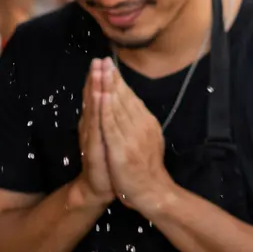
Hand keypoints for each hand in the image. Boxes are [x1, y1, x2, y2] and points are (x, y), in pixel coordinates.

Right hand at [75, 61, 114, 208]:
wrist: (99, 187)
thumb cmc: (107, 161)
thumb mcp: (110, 137)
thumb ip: (109, 119)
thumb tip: (112, 100)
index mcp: (96, 123)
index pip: (96, 96)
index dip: (98, 78)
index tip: (101, 60)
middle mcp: (90, 127)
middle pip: (92, 99)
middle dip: (95, 79)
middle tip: (97, 60)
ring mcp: (91, 137)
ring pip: (93, 110)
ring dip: (94, 90)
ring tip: (96, 72)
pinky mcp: (94, 149)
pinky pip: (96, 127)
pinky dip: (98, 112)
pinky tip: (99, 99)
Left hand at [95, 59, 174, 215]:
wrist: (151, 192)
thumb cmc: (146, 167)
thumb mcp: (146, 139)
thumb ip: (138, 122)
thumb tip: (130, 104)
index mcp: (145, 122)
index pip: (130, 97)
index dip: (118, 80)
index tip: (108, 64)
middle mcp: (140, 125)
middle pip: (123, 98)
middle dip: (112, 78)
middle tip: (103, 60)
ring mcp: (131, 136)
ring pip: (117, 107)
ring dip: (108, 87)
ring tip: (100, 70)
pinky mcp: (122, 149)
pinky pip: (112, 125)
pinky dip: (106, 109)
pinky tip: (101, 96)